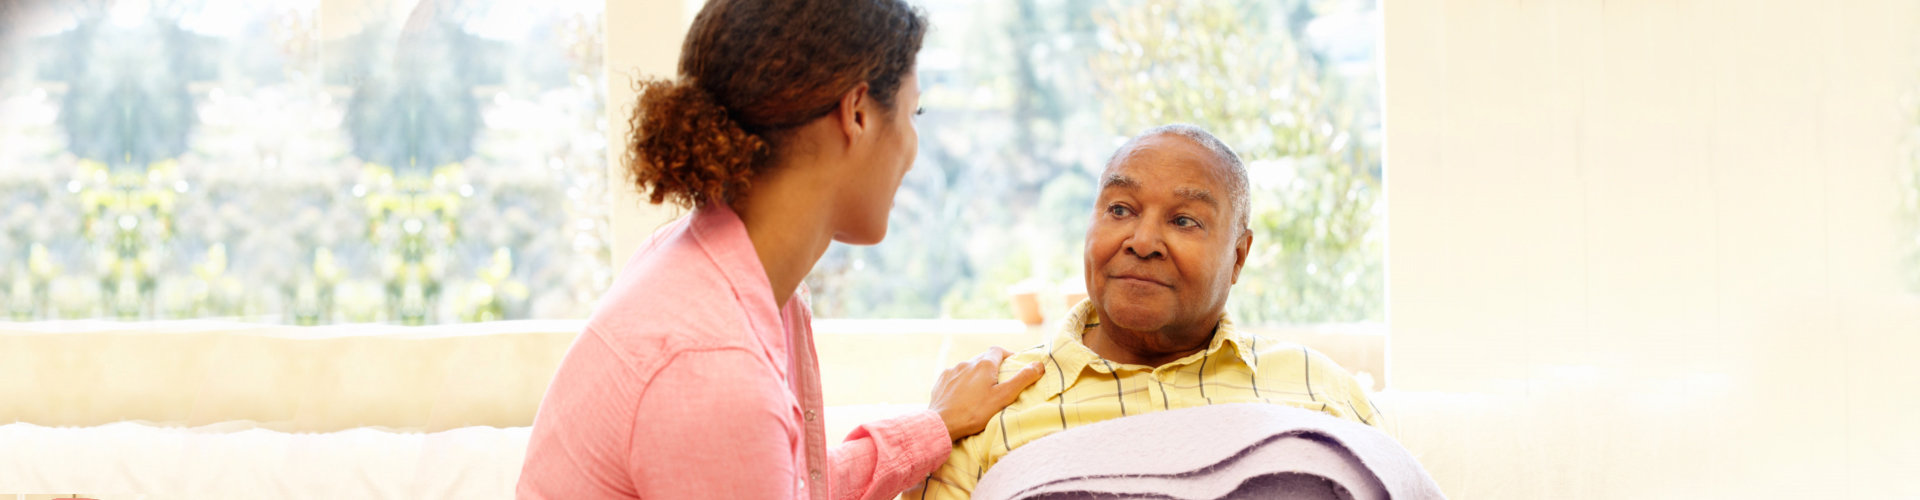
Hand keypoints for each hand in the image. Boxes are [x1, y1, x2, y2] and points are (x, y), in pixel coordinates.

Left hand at [928, 346, 1045, 440]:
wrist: (943, 424)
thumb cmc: (975, 412)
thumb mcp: (1004, 397)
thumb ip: (1022, 379)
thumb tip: (1039, 364)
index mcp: (984, 364)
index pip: (998, 351)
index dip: (1007, 356)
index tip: (1012, 366)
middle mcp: (967, 363)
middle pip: (983, 359)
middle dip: (992, 367)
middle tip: (999, 382)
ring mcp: (952, 371)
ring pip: (968, 368)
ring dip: (976, 375)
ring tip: (980, 391)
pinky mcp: (941, 381)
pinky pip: (955, 376)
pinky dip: (962, 382)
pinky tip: (963, 395)